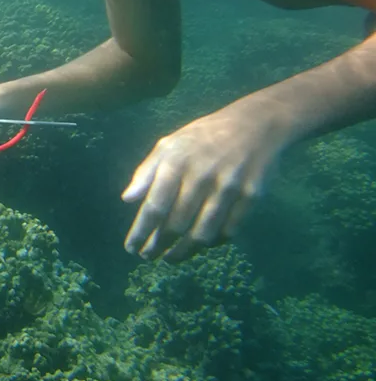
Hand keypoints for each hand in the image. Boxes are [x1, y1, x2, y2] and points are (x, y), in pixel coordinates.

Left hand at [122, 107, 286, 260]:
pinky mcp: (252, 195)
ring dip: (184, 252)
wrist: (255, 124)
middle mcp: (201, 176)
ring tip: (172, 257)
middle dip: (159, 245)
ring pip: (203, 233)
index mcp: (176, 162)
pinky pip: (229, 230)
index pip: (155, 206)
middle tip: (149, 256)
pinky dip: (214, 242)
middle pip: (176, 224)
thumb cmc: (203, 136)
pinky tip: (202, 244)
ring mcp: (229, 187)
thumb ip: (146, 172)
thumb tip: (126, 199)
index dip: (141, 231)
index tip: (131, 248)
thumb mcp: (169, 144)